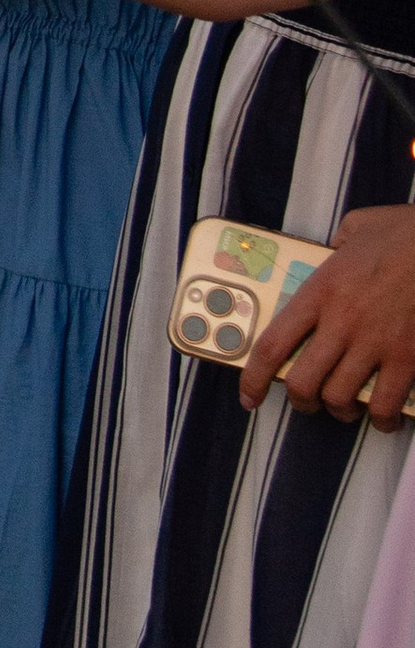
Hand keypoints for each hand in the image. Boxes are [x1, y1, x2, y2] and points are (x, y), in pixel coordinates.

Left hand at [241, 203, 414, 431]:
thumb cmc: (403, 232)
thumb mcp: (355, 228)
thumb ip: (335, 245)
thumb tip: (334, 251)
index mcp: (319, 290)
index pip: (273, 344)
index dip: (255, 378)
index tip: (249, 396)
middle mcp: (341, 322)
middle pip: (303, 382)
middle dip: (301, 400)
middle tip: (307, 400)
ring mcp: (375, 343)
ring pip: (340, 398)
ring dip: (339, 409)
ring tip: (345, 405)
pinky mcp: (407, 358)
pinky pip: (386, 404)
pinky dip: (382, 419)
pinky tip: (383, 416)